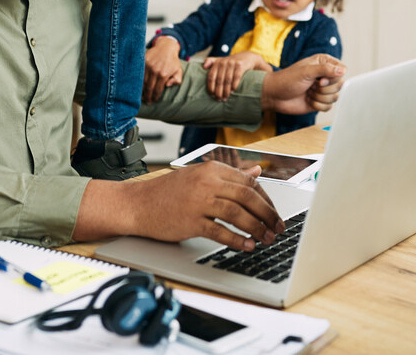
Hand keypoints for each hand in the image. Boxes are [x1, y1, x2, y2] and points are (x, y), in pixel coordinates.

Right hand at [75, 162, 283, 251]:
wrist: (137, 204)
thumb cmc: (168, 192)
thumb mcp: (200, 177)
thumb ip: (230, 176)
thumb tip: (257, 173)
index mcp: (212, 169)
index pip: (249, 183)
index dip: (266, 199)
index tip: (274, 212)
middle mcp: (207, 182)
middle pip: (248, 197)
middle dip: (267, 214)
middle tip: (278, 227)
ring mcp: (199, 201)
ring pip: (238, 214)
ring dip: (257, 228)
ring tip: (266, 239)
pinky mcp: (191, 220)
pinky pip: (220, 231)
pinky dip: (237, 239)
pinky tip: (247, 246)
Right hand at [143, 36, 183, 103]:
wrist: (166, 47)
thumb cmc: (173, 60)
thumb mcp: (179, 70)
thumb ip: (176, 80)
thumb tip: (167, 85)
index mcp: (164, 74)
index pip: (157, 90)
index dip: (154, 97)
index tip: (152, 101)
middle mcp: (155, 71)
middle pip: (149, 88)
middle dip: (147, 96)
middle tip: (146, 102)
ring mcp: (148, 66)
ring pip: (142, 82)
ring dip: (141, 90)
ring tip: (141, 96)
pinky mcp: (143, 61)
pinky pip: (139, 74)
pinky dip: (138, 81)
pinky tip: (137, 86)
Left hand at [202, 52, 269, 100]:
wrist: (247, 57)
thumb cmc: (231, 62)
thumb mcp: (221, 60)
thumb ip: (211, 61)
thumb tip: (203, 67)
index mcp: (217, 63)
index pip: (211, 76)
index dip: (211, 87)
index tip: (211, 95)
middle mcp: (224, 62)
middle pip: (219, 80)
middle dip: (218, 91)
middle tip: (219, 99)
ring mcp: (232, 63)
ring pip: (227, 80)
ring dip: (226, 91)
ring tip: (225, 98)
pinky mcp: (241, 65)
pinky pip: (236, 77)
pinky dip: (234, 85)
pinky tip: (233, 91)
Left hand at [262, 54, 346, 114]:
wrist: (275, 96)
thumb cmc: (287, 79)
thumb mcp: (306, 71)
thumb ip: (325, 70)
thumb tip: (343, 70)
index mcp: (323, 63)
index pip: (341, 70)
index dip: (332, 78)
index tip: (320, 79)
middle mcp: (325, 75)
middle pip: (340, 85)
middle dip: (324, 89)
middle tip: (310, 86)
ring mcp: (323, 89)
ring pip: (335, 97)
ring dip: (319, 97)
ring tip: (307, 92)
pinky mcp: (320, 102)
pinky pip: (329, 107)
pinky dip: (317, 105)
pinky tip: (308, 100)